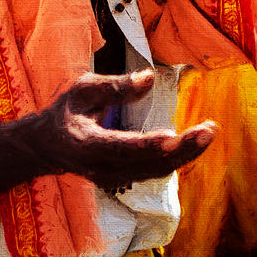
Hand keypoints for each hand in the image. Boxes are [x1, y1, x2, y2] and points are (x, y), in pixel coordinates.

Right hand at [40, 69, 215, 188]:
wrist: (47, 146)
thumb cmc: (66, 111)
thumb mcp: (83, 90)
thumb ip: (116, 86)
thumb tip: (150, 77)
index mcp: (87, 144)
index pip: (120, 147)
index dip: (147, 145)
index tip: (172, 137)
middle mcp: (101, 168)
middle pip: (147, 164)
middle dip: (182, 149)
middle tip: (209, 130)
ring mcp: (113, 179)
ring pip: (156, 171)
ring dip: (185, 154)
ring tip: (208, 132)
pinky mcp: (124, 179)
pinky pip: (155, 171)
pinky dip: (176, 157)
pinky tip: (193, 142)